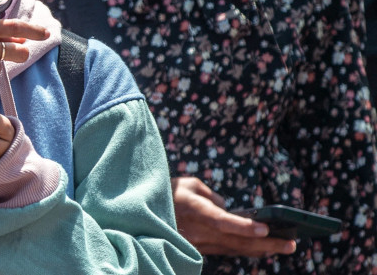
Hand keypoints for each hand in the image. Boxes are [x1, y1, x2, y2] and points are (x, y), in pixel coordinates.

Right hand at [171, 177, 296, 256]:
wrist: (144, 215)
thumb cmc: (167, 193)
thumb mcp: (187, 184)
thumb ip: (209, 194)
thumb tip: (226, 206)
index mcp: (194, 210)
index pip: (222, 221)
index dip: (243, 226)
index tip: (265, 228)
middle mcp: (198, 231)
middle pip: (236, 241)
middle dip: (266, 243)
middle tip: (291, 244)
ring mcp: (200, 244)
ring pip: (235, 249)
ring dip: (261, 249)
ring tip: (284, 247)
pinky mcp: (200, 249)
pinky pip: (227, 251)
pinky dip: (246, 250)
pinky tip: (262, 249)